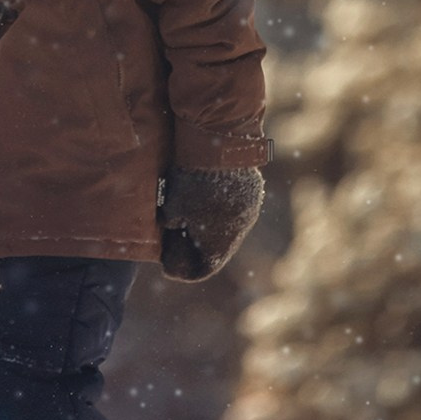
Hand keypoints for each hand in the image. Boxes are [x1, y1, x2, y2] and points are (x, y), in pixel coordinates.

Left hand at [158, 165, 263, 281]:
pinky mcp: (251, 193)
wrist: (221, 148)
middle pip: (217, 250)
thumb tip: (171, 226)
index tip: (169, 267)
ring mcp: (248, 212)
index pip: (204, 269)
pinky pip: (234, 212)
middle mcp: (239, 231)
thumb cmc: (193, 182)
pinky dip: (218, 213)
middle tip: (176, 245)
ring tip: (187, 224)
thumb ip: (171, 224)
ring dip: (209, 230)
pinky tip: (203, 205)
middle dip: (196, 250)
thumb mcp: (172, 207)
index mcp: (221, 243)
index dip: (184, 271)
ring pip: (227, 230)